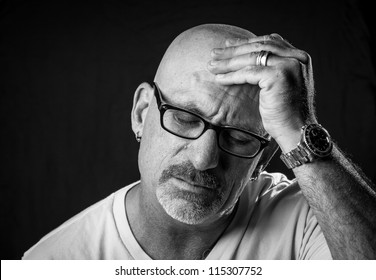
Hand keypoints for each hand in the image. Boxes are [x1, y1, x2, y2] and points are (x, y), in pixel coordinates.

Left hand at [207, 34, 316, 151]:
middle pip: (259, 47)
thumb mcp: (282, 84)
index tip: (228, 44)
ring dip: (228, 62)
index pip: (270, 42)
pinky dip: (232, 75)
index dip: (247, 42)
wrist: (297, 130)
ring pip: (251, 58)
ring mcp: (289, 65)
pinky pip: (248, 72)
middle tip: (213, 53)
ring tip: (211, 65)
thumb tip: (248, 59)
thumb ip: (273, 69)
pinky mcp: (278, 76)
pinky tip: (219, 79)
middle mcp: (297, 57)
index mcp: (300, 57)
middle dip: (233, 50)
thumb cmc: (287, 113)